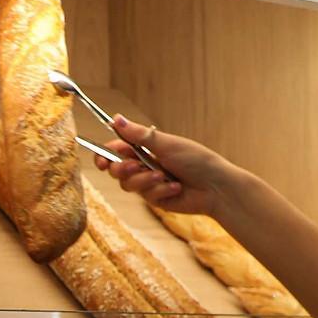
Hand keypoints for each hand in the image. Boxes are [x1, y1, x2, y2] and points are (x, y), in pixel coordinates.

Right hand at [96, 116, 235, 216]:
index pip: (115, 150)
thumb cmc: (196, 160)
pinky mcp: (155, 199)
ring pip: (128, 185)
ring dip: (145, 180)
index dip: (104, 155)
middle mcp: (143, 165)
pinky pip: (146, 196)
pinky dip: (161, 190)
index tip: (101, 160)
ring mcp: (148, 183)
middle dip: (123, 169)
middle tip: (137, 166)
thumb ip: (138, 135)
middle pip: (116, 170)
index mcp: (144, 148)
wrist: (216, 186)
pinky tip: (176, 187)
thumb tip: (115, 118)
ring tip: (164, 176)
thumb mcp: (166, 144)